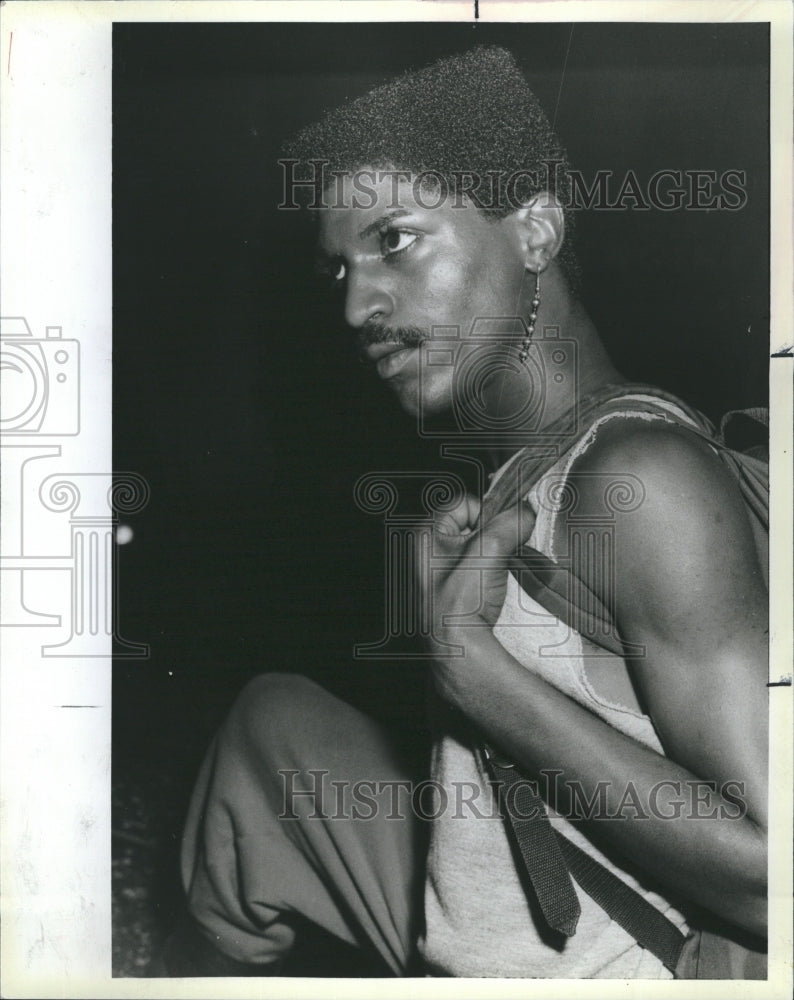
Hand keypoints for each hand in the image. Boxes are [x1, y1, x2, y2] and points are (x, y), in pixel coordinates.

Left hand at [418, 493, 536, 684]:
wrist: (459, 650)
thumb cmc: (459, 603)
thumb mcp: (489, 550)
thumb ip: (509, 522)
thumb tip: (527, 510)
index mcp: (426, 533)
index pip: (464, 503)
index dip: (487, 513)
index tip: (503, 529)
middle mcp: (428, 550)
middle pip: (474, 526)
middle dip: (495, 537)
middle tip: (505, 554)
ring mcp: (441, 573)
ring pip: (481, 550)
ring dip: (498, 558)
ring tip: (501, 575)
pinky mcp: (455, 593)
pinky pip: (481, 572)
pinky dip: (493, 576)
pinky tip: (497, 589)